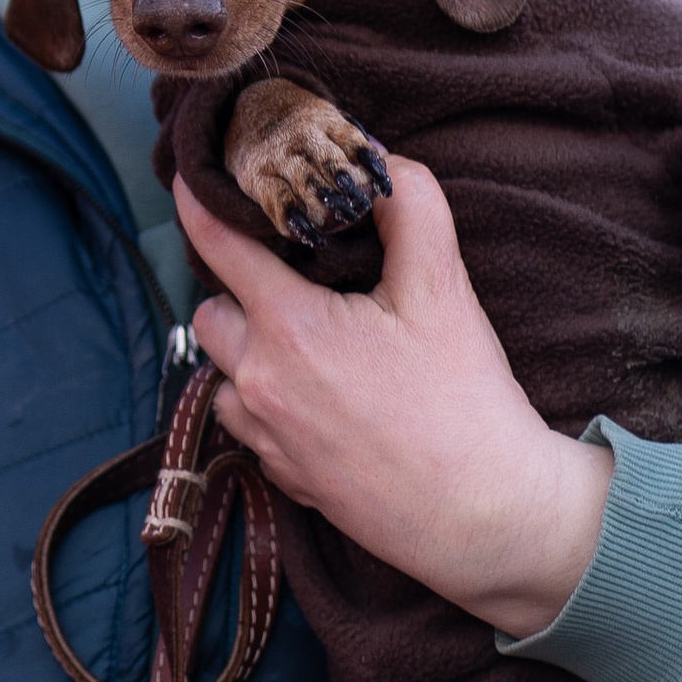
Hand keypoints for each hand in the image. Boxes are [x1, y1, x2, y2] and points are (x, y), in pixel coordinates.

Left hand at [178, 159, 613, 637]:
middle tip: (292, 278)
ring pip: (225, 373)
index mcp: (289, 326)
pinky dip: (268, 404)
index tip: (190, 178)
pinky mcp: (286, 479)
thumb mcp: (445, 290)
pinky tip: (321, 398)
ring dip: (250, 351)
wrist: (491, 517)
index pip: (218, 246)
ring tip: (310, 342)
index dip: (200, 204)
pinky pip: (251, 426)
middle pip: (212, 312)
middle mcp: (261, 382)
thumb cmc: (466, 402)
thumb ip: (411, 208)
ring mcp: (269, 437)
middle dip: (239, 289)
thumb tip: (380, 164)